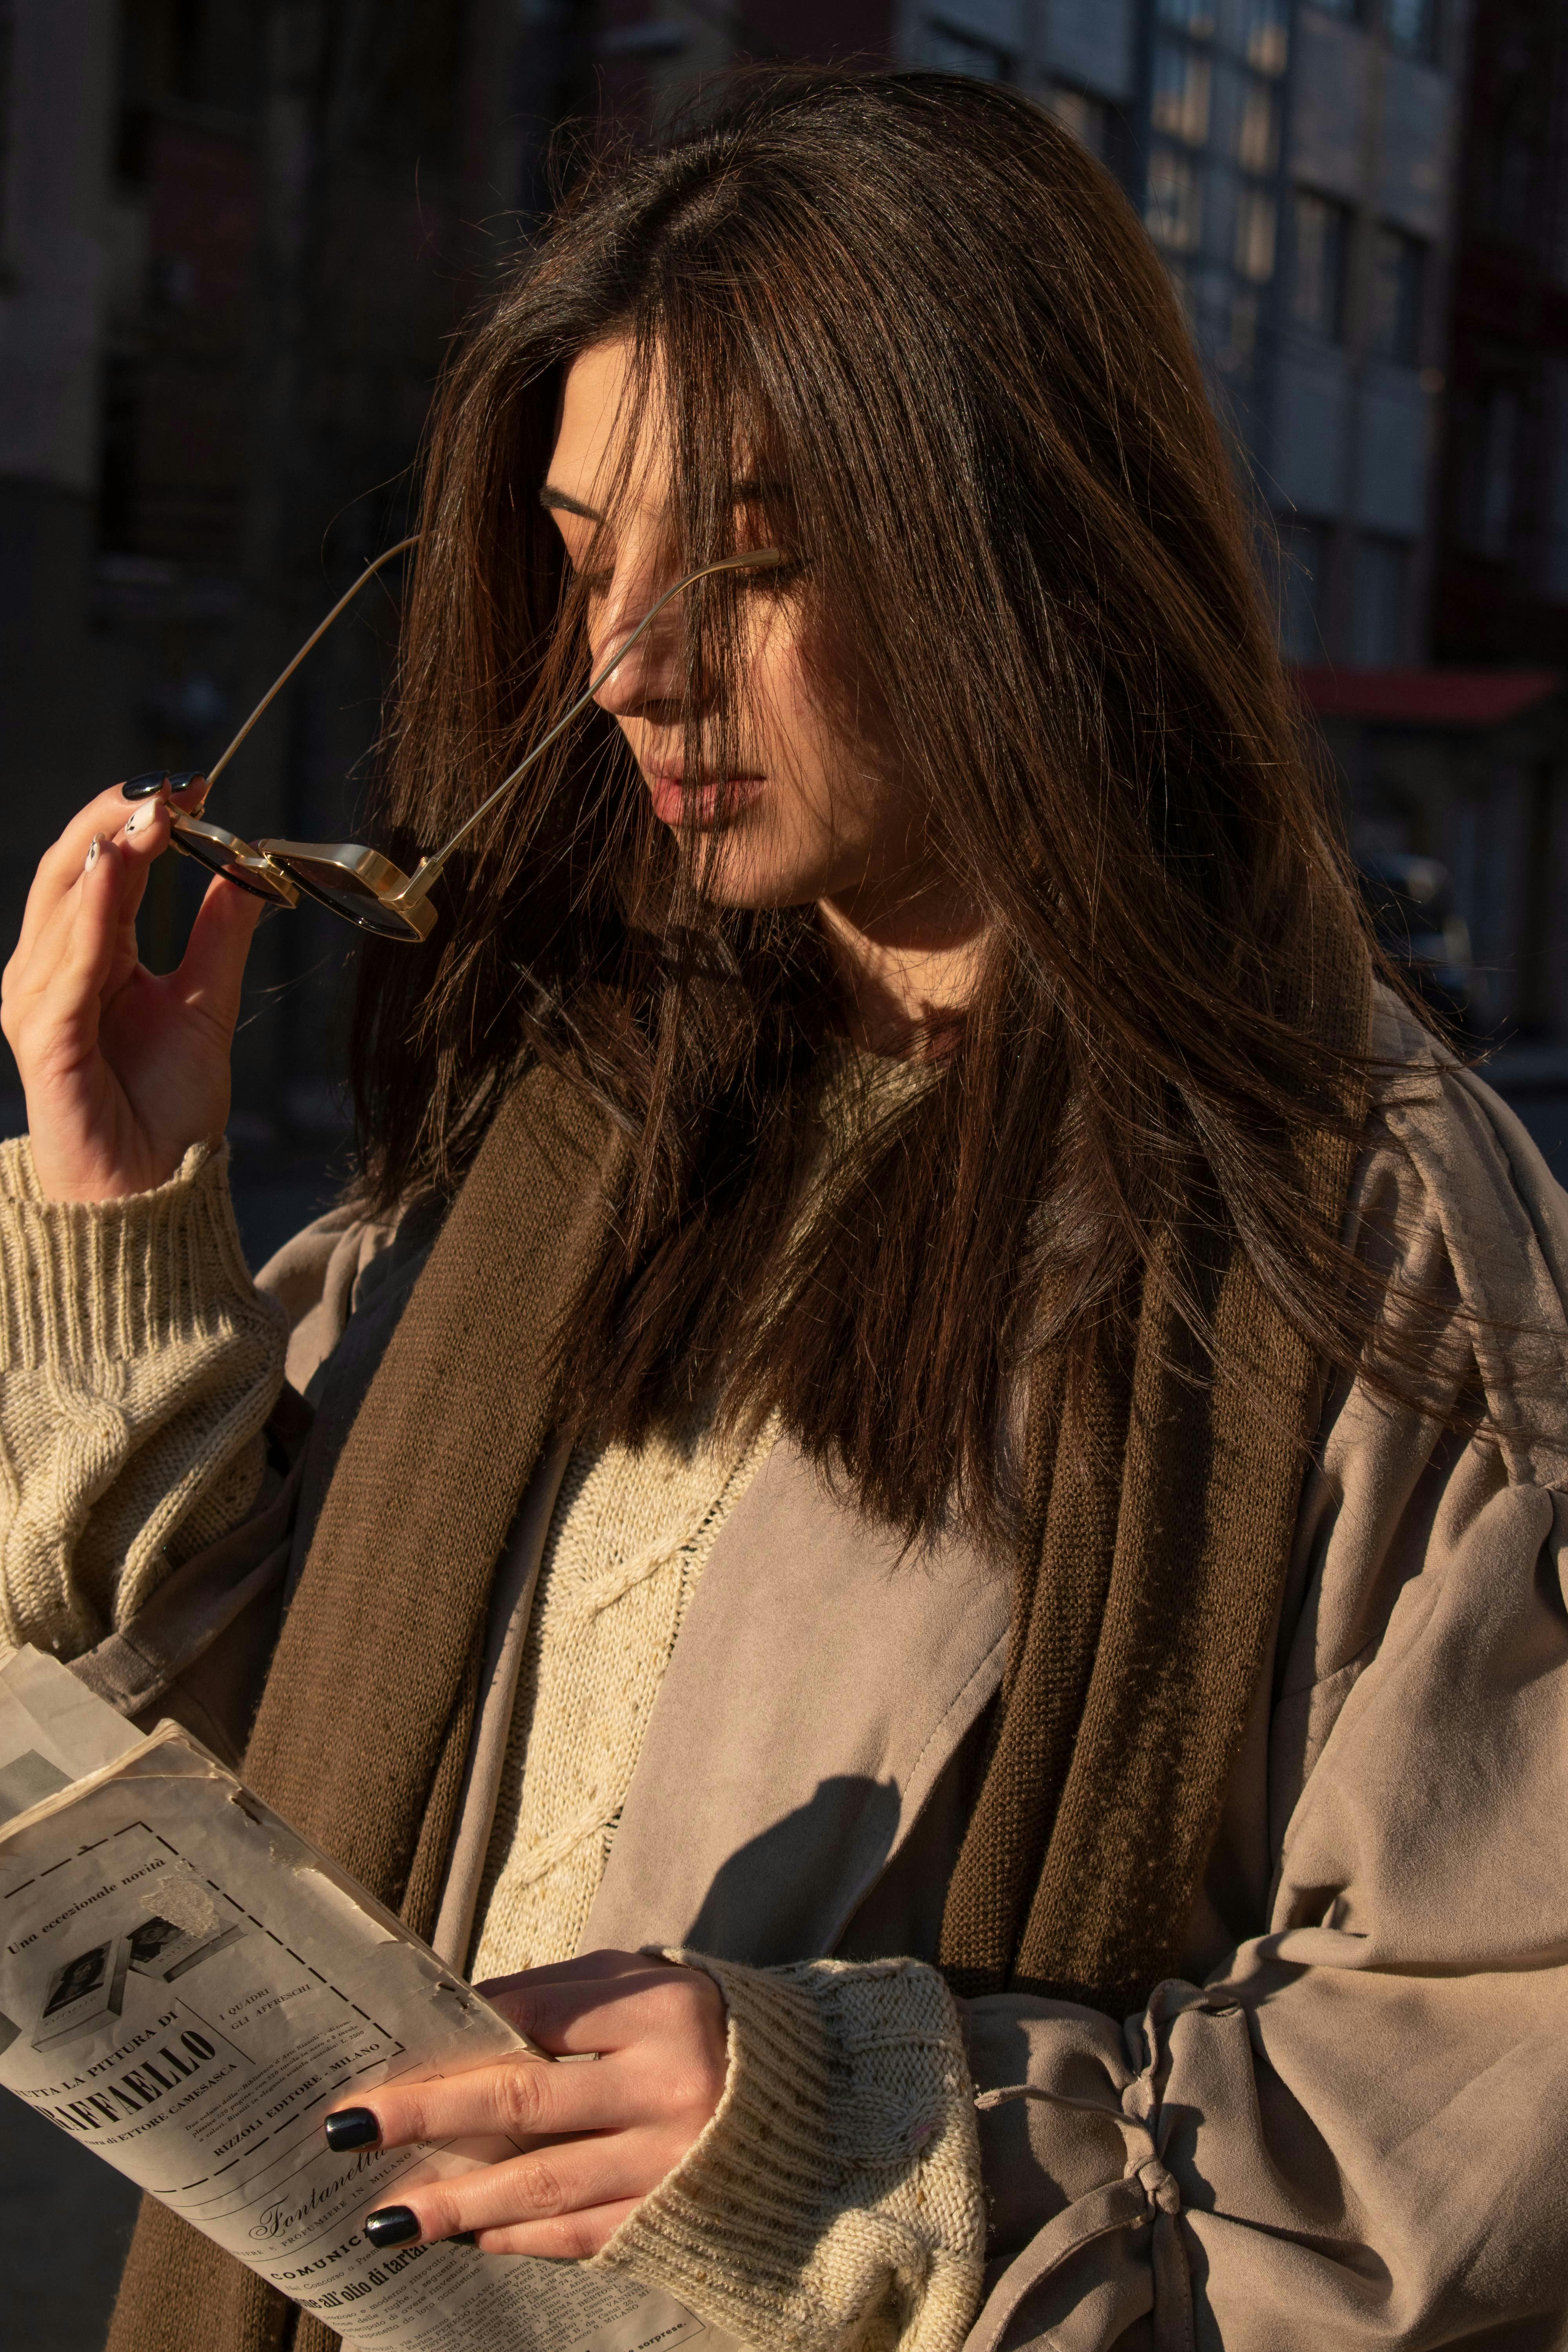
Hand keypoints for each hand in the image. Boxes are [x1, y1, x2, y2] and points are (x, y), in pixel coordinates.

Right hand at [1, 780, 264, 1201]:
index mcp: (85, 958)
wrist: (154, 1195)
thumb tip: (246, 868)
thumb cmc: (166, 1112)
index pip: (102, 866)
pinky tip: (114, 868)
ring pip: (61, 902)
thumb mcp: (206, 1003)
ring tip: (152, 809)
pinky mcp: (45, 1038)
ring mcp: (39, 1002)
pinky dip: (89, 912)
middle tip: (173, 782)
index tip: (194, 783)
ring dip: (107, 847)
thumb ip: (218, 936)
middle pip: (69, 867)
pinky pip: (65, 964)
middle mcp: (49, 971)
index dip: (140, 817)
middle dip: (117, 815)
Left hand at [324, 1950, 728, 2258]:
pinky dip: (516, 2236)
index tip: (388, 2055)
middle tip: (350, 2127)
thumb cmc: (708, 2030)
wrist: (817, 2105)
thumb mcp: (647, 1984)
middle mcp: (669, 2088)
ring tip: (386, 2216)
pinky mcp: (670, 2221)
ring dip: (456, 2201)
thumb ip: (563, 1994)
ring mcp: (671, 2164)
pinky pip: (578, 2234)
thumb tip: (465, 2017)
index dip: (462, 2036)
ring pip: (542, 2185)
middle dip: (430, 2114)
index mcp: (664, 2012)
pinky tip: (465, 2236)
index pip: (538, 2018)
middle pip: (525, 2100)